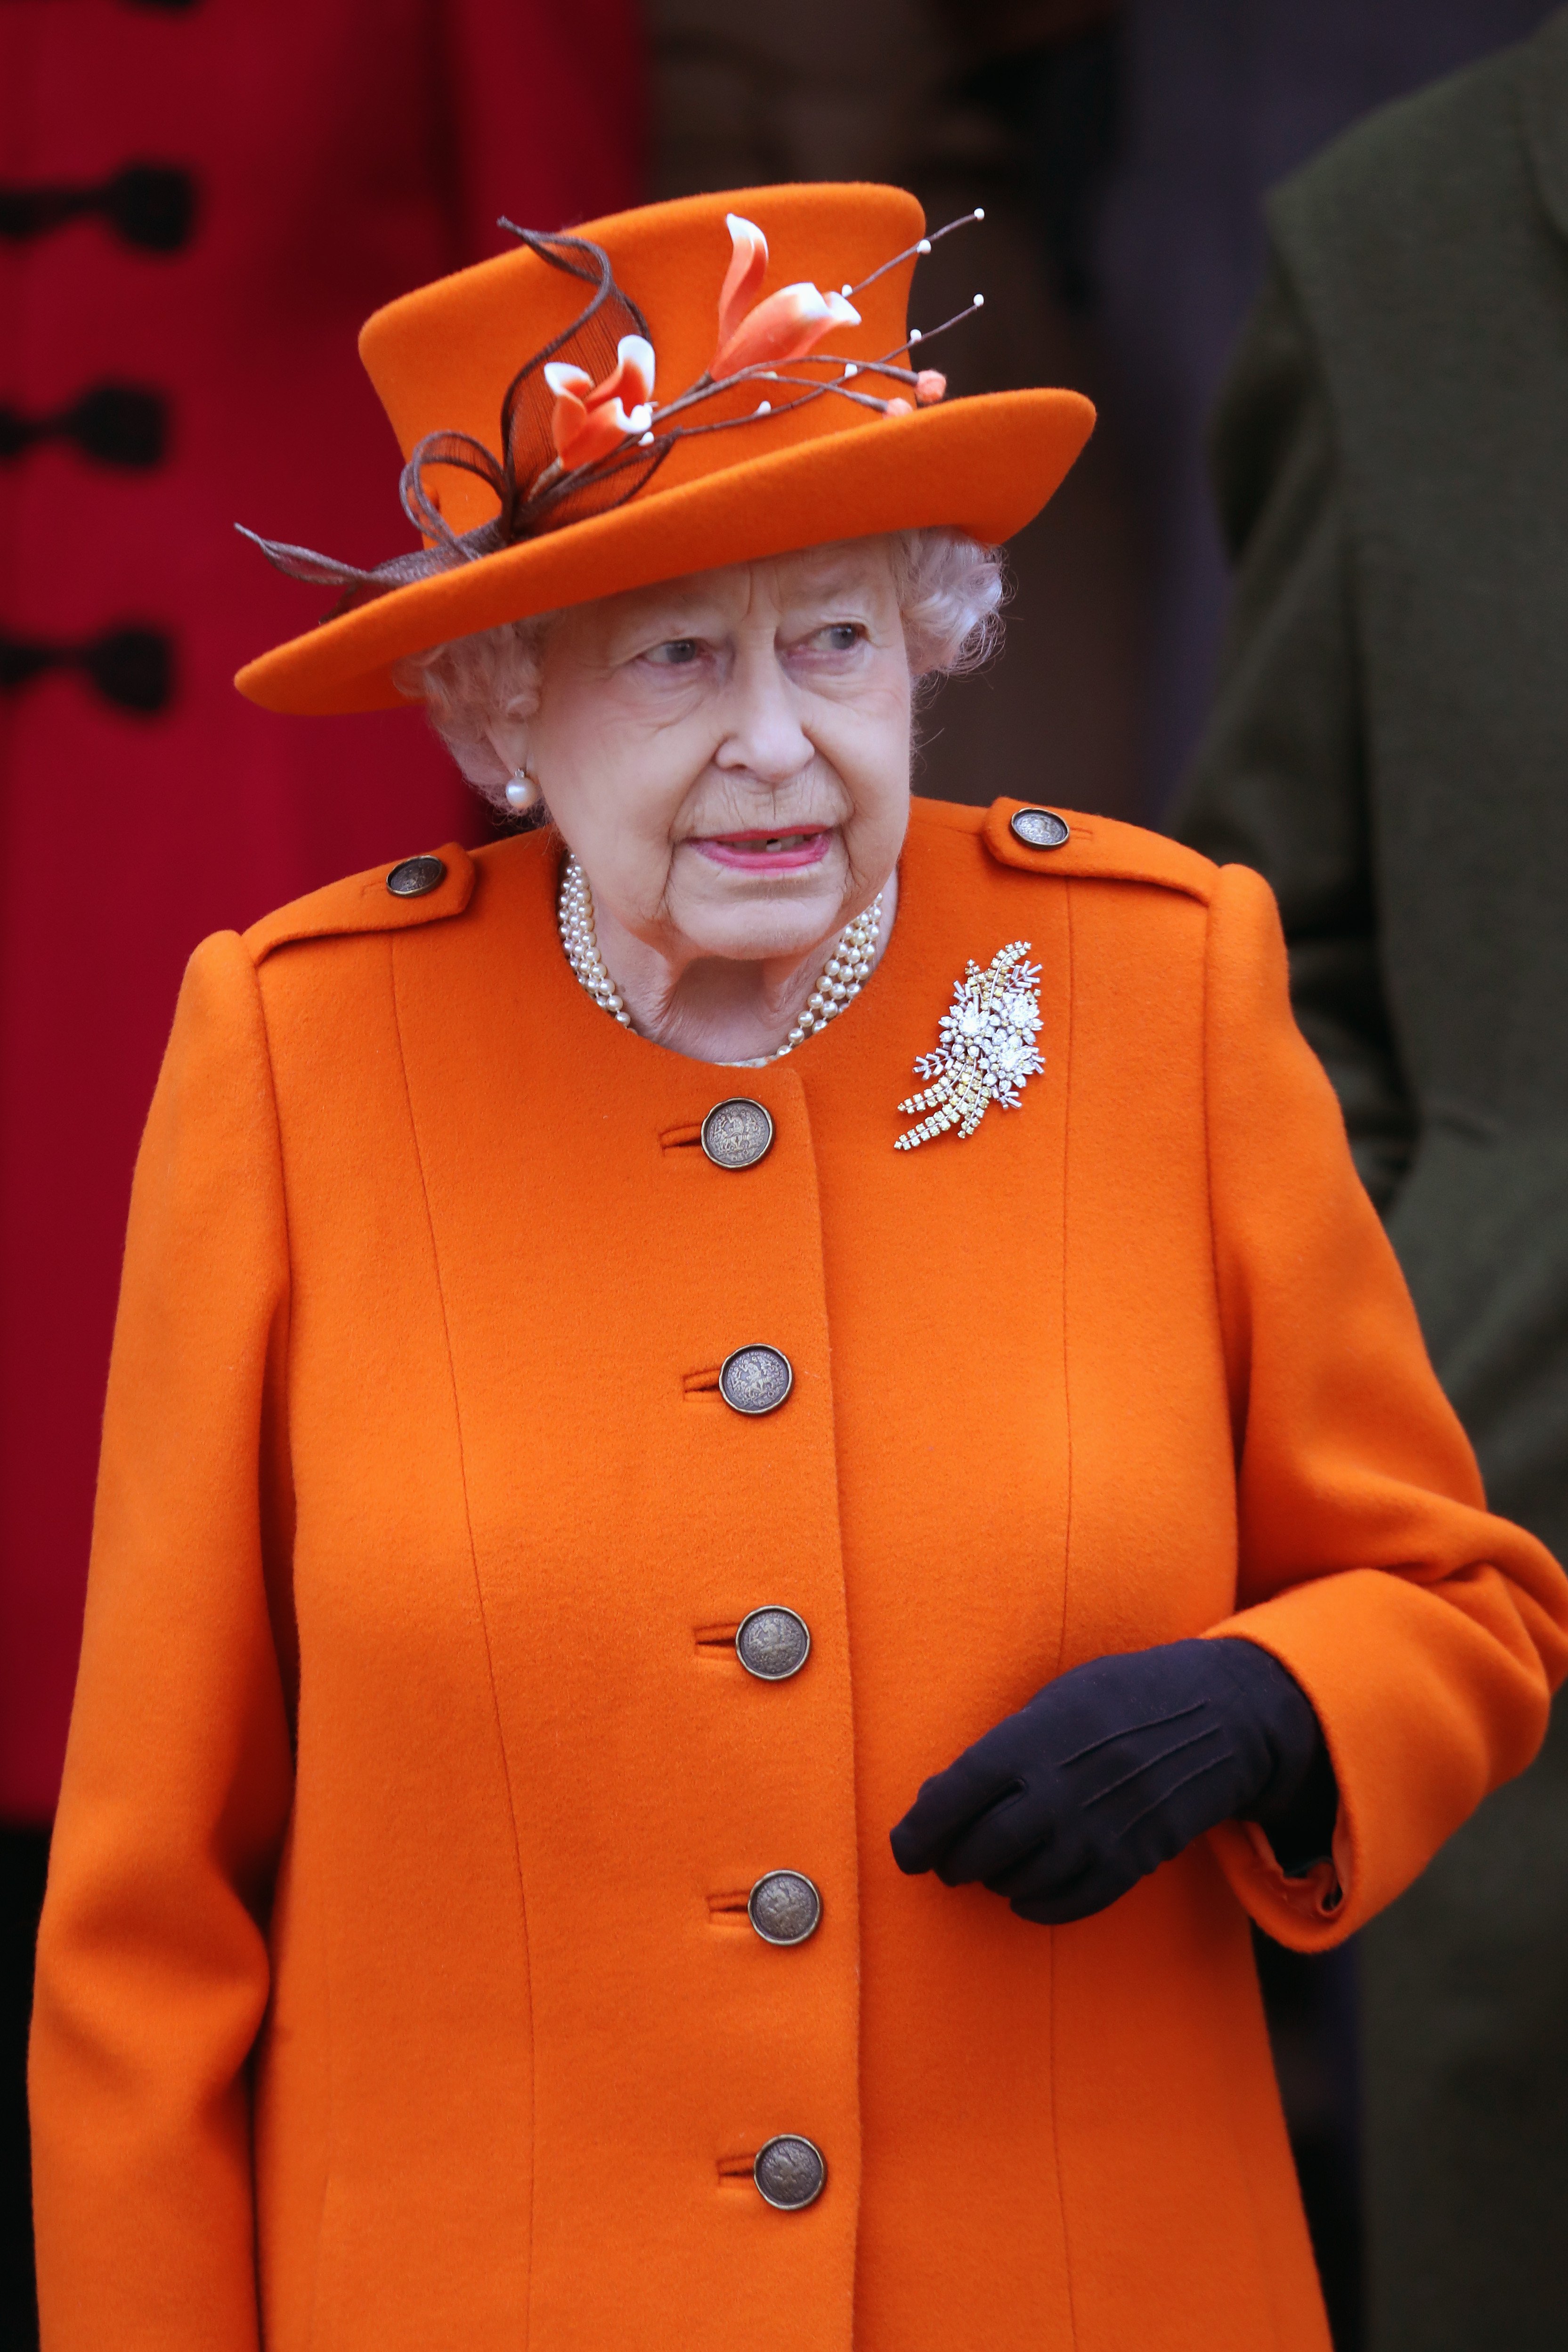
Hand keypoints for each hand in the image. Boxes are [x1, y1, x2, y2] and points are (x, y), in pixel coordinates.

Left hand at [890, 1637, 1334, 1924]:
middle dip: (951, 1863)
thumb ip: (999, 1750)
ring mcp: (1098, 1831)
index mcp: (1032, 1740)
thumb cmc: (1120, 1699)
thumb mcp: (1053, 1700)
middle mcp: (1061, 1791)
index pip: (954, 1797)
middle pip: (981, 1849)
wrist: (1214, 1718)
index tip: (904, 1850)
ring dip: (994, 1881)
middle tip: (943, 1862)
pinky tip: (1025, 1893)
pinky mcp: (1131, 1861)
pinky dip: (1038, 1905)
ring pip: (1020, 1881)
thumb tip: (939, 1799)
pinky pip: (1069, 1902)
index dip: (919, 1831)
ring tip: (988, 1868)